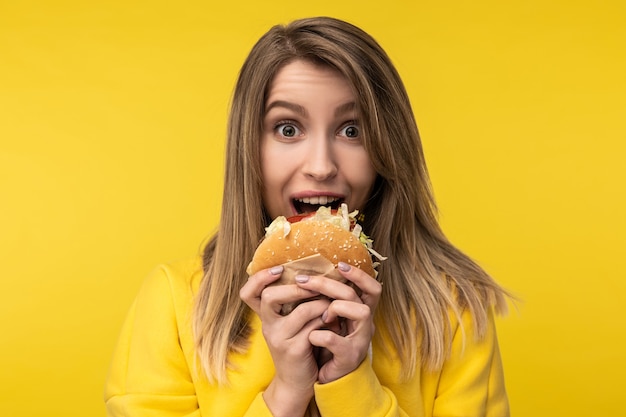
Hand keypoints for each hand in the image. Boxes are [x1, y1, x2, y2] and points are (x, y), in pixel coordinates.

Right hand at [239, 265, 328, 415]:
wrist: (297, 382)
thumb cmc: (297, 345)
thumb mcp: (288, 323)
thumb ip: (291, 303)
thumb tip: (307, 273)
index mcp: (265, 316)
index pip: (248, 293)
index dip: (259, 278)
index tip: (279, 269)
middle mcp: (268, 326)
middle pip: (270, 296)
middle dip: (297, 287)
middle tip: (314, 285)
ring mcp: (279, 338)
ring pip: (302, 310)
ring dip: (321, 303)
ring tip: (331, 304)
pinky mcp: (295, 349)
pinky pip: (314, 326)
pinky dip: (326, 319)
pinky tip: (332, 321)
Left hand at [295, 262, 381, 382]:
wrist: (327, 379)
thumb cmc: (327, 346)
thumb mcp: (330, 320)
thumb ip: (328, 301)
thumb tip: (312, 275)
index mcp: (361, 314)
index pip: (372, 288)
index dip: (360, 275)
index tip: (339, 263)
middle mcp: (366, 325)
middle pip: (357, 295)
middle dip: (330, 285)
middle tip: (305, 281)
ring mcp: (361, 341)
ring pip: (361, 313)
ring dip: (336, 308)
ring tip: (321, 316)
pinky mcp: (350, 358)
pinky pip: (337, 341)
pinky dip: (321, 336)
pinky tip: (311, 336)